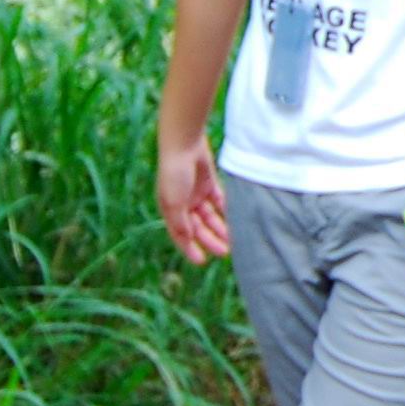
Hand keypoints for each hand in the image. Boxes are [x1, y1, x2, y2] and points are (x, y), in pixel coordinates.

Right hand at [157, 135, 230, 262]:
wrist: (184, 143)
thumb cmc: (174, 173)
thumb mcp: (174, 202)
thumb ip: (180, 223)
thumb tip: (187, 240)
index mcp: (170, 210)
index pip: (181, 235)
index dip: (190, 249)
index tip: (202, 261)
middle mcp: (182, 204)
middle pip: (198, 228)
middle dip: (210, 240)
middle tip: (225, 252)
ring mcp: (195, 193)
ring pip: (209, 217)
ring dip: (219, 228)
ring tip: (231, 240)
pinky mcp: (208, 183)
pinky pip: (218, 201)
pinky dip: (224, 210)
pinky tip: (233, 220)